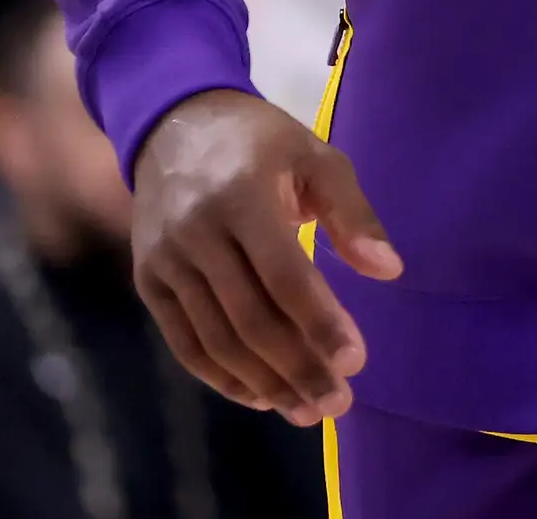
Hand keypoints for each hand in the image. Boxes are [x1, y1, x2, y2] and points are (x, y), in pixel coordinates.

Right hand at [133, 89, 401, 423]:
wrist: (173, 125)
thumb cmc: (259, 143)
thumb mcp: (315, 157)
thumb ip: (353, 214)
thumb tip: (389, 271)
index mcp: (242, 197)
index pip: (284, 276)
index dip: (320, 323)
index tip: (356, 361)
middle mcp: (196, 234)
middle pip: (250, 319)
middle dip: (298, 368)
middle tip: (337, 402)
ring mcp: (165, 261)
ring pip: (217, 340)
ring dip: (264, 383)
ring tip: (307, 410)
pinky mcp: (147, 281)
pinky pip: (184, 342)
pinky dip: (221, 377)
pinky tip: (259, 396)